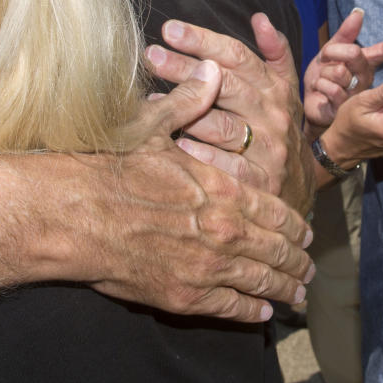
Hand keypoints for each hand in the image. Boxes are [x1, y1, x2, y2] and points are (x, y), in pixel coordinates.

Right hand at [87, 59, 313, 321]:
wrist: (75, 214)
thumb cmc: (110, 168)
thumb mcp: (152, 125)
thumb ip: (190, 101)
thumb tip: (213, 70)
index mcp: (223, 190)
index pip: (276, 212)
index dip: (295, 225)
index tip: (306, 233)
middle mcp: (225, 232)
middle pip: (277, 251)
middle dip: (296, 262)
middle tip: (307, 270)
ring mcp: (208, 268)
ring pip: (261, 282)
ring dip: (283, 289)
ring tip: (295, 294)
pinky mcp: (185, 298)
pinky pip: (232, 309)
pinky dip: (252, 312)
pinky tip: (261, 312)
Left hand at [145, 14, 312, 214]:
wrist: (302, 183)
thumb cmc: (280, 126)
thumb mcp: (285, 88)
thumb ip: (275, 53)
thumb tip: (259, 18)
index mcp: (274, 86)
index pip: (237, 56)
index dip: (204, 41)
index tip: (170, 29)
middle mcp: (272, 113)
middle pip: (226, 85)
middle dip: (185, 69)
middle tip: (151, 56)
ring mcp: (269, 148)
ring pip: (224, 126)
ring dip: (188, 112)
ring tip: (152, 101)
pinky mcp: (262, 181)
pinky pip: (230, 166)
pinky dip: (204, 155)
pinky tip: (177, 145)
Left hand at [302, 8, 382, 135]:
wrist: (309, 98)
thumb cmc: (323, 73)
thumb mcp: (330, 51)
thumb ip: (345, 33)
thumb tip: (359, 11)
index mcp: (363, 62)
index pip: (382, 51)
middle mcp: (364, 78)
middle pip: (354, 54)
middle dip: (334, 51)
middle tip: (325, 58)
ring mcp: (356, 94)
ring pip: (339, 72)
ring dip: (324, 73)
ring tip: (323, 79)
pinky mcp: (345, 107)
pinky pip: (331, 89)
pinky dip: (320, 85)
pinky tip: (321, 91)